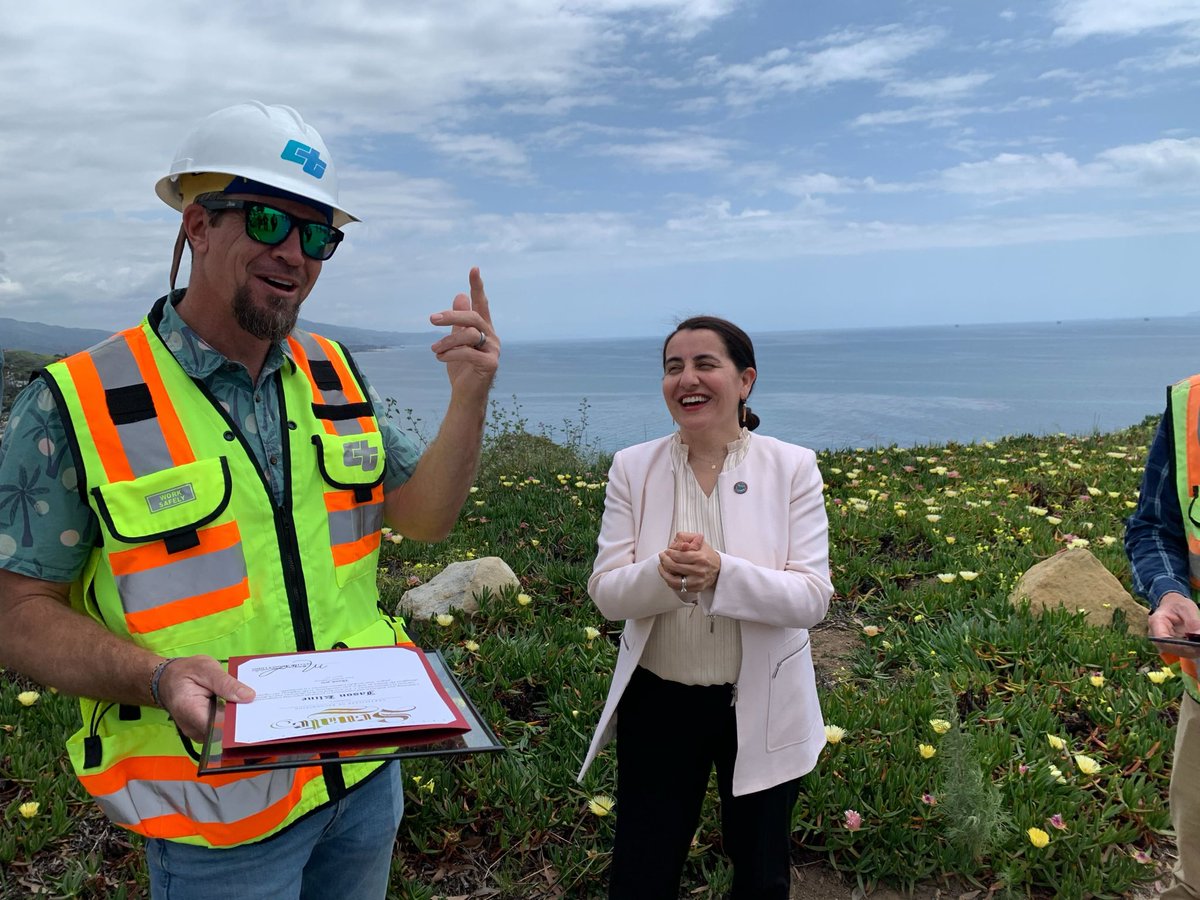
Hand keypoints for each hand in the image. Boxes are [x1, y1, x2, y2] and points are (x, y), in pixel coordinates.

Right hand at [157, 655, 254, 742]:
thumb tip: (248, 696)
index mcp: (190, 710)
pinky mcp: (202, 731)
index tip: (256, 713)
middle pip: (222, 733)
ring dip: (238, 722)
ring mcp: (196, 732)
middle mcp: (192, 727)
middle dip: (242, 722)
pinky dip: (231, 722)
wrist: (167, 679)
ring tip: (254, 708)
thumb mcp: (206, 668)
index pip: (219, 725)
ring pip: (223, 734)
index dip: (239, 722)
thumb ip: (226, 683)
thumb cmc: (185, 672)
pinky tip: (242, 710)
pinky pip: (219, 731)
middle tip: (261, 709)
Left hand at [429, 267, 499, 397]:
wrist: (466, 395)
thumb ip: (458, 321)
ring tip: (434, 350)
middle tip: (431, 319)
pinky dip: (451, 354)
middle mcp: (491, 337)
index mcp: (484, 329)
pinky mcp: (491, 364)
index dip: (477, 286)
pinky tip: (440, 358)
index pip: (481, 304)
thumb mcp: (456, 341)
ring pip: (469, 335)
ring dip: (447, 341)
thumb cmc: (462, 368)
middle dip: (451, 316)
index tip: (474, 268)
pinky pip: (468, 353)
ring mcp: (493, 350)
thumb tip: (459, 296)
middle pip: (473, 317)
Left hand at [657, 531, 721, 593]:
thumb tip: (675, 541)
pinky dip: (669, 580)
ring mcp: (697, 581)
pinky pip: (678, 587)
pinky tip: (667, 574)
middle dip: (664, 561)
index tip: (666, 551)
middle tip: (662, 557)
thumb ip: (685, 537)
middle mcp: (699, 570)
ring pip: (674, 580)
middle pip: (675, 567)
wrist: (718, 569)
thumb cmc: (707, 555)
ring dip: (664, 573)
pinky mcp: (695, 588)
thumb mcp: (699, 541)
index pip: (679, 556)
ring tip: (661, 567)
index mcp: (700, 557)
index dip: (669, 553)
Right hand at [1149, 592, 1199, 658]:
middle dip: (1187, 650)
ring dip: (1190, 651)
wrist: (1173, 605)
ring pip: (1175, 651)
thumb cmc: (1178, 605)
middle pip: (1169, 648)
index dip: (1177, 645)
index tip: (1194, 645)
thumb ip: (1193, 623)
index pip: (1162, 639)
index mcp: (1156, 622)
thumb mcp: (1187, 609)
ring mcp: (1162, 640)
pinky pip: (1180, 651)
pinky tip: (1198, 646)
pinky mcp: (1170, 645)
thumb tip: (1199, 636)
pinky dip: (1191, 650)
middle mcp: (1155, 634)